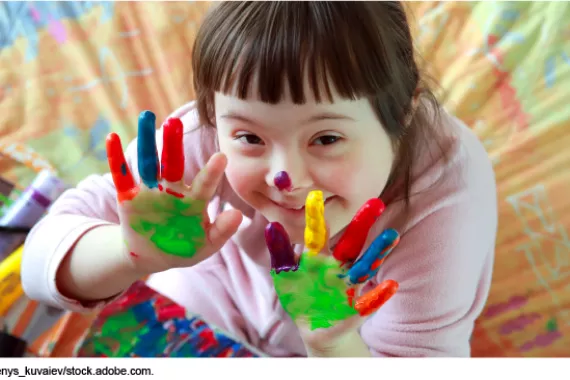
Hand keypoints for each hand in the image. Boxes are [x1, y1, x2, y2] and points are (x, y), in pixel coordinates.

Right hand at [106, 110, 241, 274]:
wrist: (153, 257)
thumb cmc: (185, 248)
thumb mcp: (206, 245)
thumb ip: (221, 232)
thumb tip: (238, 215)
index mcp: (194, 201)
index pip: (204, 184)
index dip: (212, 172)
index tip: (222, 157)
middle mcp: (173, 190)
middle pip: (173, 163)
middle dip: (173, 144)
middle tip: (175, 122)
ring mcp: (151, 192)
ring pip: (148, 162)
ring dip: (146, 141)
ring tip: (147, 117)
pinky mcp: (129, 198)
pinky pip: (122, 176)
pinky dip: (116, 159)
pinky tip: (112, 138)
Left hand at [265, 191, 398, 349]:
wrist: (313, 328)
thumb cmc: (299, 295)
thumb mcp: (284, 274)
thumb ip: (280, 252)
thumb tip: (272, 225)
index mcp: (318, 256)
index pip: (318, 233)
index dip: (317, 216)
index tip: (316, 194)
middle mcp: (338, 266)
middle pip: (352, 242)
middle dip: (363, 224)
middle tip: (376, 202)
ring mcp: (349, 286)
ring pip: (365, 266)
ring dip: (378, 252)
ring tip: (391, 235)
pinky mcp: (356, 309)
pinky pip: (369, 302)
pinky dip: (379, 295)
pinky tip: (391, 285)